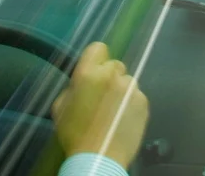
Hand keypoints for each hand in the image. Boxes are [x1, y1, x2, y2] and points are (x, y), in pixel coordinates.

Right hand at [51, 42, 149, 168]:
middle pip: (115, 65)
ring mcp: (130, 88)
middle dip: (109, 77)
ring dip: (121, 91)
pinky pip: (137, 96)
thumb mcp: (60, 107)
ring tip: (114, 111)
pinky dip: (131, 104)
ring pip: (127, 82)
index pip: (98, 48)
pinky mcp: (143, 102)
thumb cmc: (74, 134)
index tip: (95, 70)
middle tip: (103, 96)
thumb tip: (82, 81)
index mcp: (88, 74)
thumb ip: (73, 87)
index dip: (96, 59)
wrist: (99, 158)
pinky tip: (123, 119)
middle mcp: (112, 76)